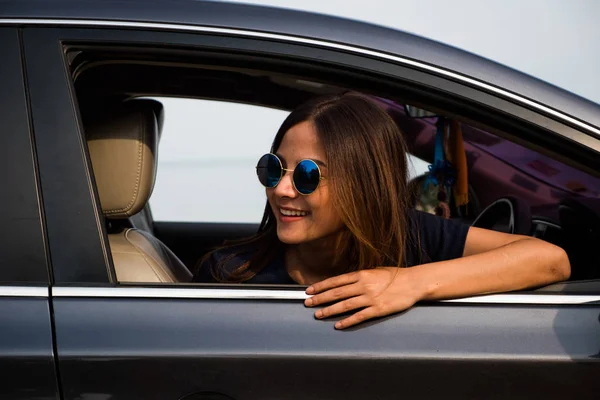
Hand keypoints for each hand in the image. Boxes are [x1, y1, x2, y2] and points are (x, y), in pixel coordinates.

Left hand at [304, 267, 423, 328]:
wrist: (413, 283)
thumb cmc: (394, 276)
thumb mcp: (374, 271)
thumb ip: (358, 277)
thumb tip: (342, 282)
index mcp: (361, 275)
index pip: (336, 281)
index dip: (321, 286)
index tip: (309, 290)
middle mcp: (363, 286)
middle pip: (336, 293)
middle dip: (319, 298)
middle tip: (307, 303)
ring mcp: (370, 298)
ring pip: (344, 305)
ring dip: (329, 310)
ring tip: (318, 315)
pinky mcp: (378, 309)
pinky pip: (359, 316)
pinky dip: (347, 321)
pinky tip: (338, 325)